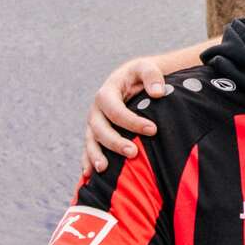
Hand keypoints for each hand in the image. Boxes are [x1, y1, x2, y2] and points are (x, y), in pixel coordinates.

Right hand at [82, 56, 172, 173]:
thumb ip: (152, 76)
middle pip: (100, 128)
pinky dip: (87, 162)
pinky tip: (89, 175)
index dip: (132, 121)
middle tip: (134, 153)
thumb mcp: (145, 68)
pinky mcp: (95, 135)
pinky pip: (88, 149)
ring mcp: (93, 124)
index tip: (153, 129)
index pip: (116, 110)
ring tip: (104, 169)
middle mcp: (96, 110)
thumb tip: (157, 93)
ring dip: (95, 155)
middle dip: (115, 142)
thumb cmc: (139, 76)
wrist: (129, 81)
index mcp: (106, 93)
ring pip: (91, 141)